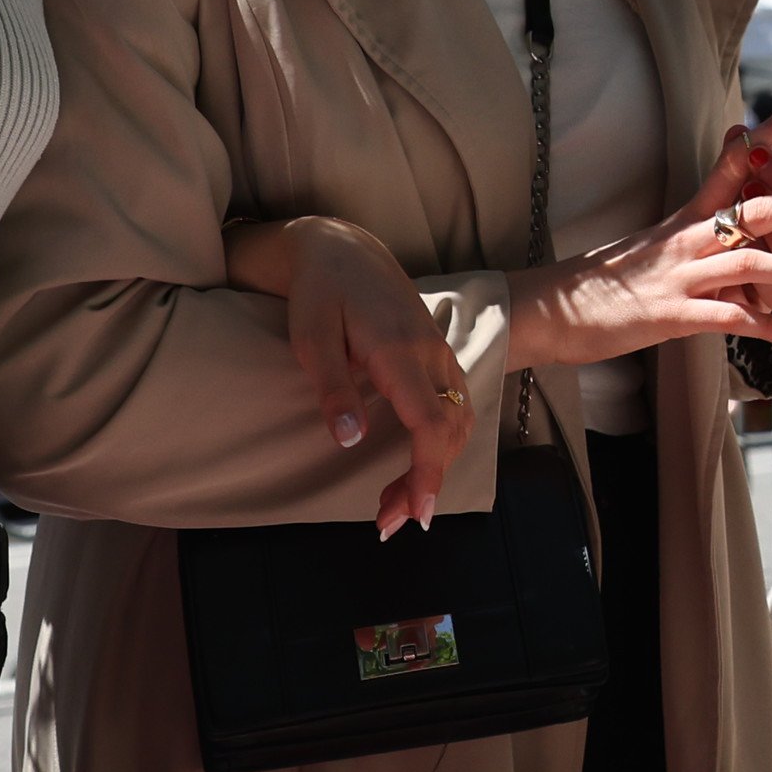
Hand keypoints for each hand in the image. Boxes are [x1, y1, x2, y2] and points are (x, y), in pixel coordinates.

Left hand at [276, 216, 479, 532]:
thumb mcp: (312, 339)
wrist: (344, 249)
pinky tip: (420, 463)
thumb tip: (350, 440)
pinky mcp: (438, 355)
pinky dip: (444, 443)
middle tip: (390, 521)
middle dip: (426, 482)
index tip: (418, 512)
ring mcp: (439, 354)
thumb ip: (333, 389)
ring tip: (400, 501)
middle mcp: (430, 355)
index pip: (429, 423)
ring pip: (459, 421)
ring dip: (436, 466)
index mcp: (399, 352)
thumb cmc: (321, 293)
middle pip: (449, 431)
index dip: (427, 472)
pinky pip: (457, 406)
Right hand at [509, 171, 771, 369]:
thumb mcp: (654, 242)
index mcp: (684, 219)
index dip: (767, 134)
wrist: (550, 307)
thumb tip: (729, 217)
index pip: (731, 164)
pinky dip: (763, 326)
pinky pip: (726, 318)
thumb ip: (696, 228)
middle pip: (754, 209)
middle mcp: (685, 239)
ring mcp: (678, 276)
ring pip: (747, 262)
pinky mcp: (669, 315)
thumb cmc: (605, 279)